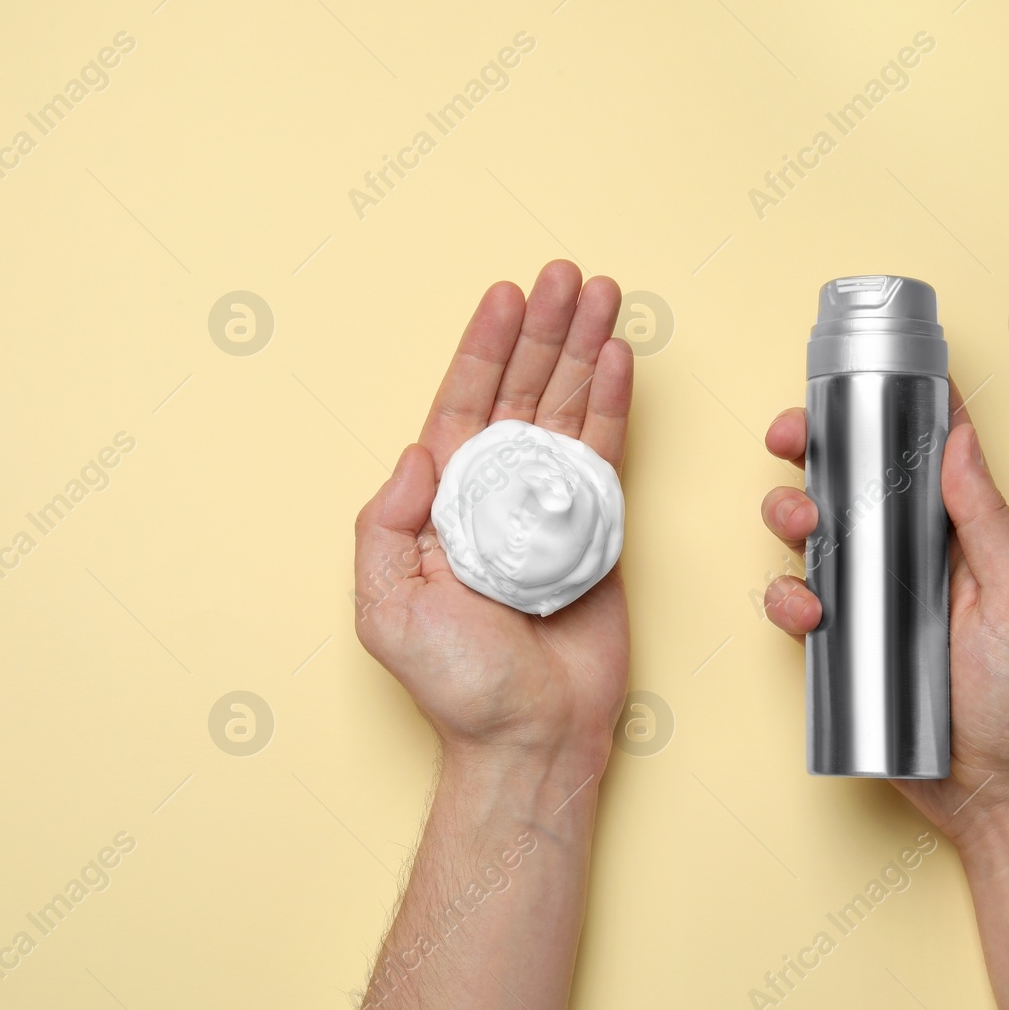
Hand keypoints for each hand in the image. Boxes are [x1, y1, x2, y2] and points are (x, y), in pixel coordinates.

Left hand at [353, 260, 633, 768]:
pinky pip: (607, 452)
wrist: (530, 735)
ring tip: (604, 294)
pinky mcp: (597, 528)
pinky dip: (616, 403)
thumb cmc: (456, 682)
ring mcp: (549, 506)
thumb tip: (415, 454)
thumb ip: (386, 525)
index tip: (507, 295)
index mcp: (445, 501)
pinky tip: (622, 358)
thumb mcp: (387, 606)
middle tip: (568, 274)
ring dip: (586, 349)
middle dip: (546, 329)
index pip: (465, 403)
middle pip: (523, 389)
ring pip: (569, 408)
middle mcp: (497, 492)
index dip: (485, 347)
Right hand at [759, 383, 1008, 837]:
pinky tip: (811, 616)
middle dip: (809, 450)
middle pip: (847, 482)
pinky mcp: (841, 644)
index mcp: (962, 534)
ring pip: (810, 536)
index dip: (890, 411)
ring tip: (802, 529)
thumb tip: (959, 438)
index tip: (858, 380)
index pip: (923, 454)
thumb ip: (988, 519)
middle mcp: (911, 558)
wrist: (999, 794)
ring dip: (788, 516)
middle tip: (790, 441)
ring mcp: (871, 600)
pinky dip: (787, 602)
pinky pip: (794, 607)